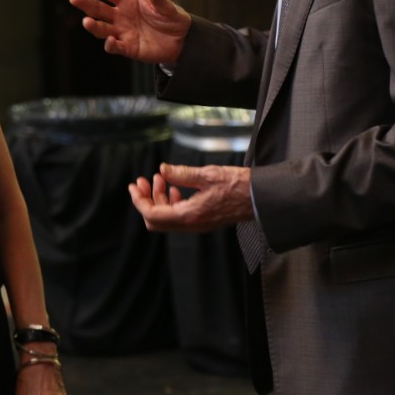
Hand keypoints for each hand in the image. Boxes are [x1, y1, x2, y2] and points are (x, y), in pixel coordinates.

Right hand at [69, 0, 190, 65]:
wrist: (182, 40)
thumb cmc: (171, 18)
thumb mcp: (165, 4)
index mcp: (127, 0)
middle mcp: (120, 15)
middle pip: (98, 8)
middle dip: (85, 3)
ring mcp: (122, 32)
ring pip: (102, 28)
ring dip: (93, 25)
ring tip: (87, 21)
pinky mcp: (127, 48)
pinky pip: (115, 47)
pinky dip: (110, 45)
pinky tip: (110, 40)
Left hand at [128, 163, 254, 231]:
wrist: (260, 198)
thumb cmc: (238, 186)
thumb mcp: (207, 174)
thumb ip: (182, 174)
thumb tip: (163, 170)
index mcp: (189, 215)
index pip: (152, 215)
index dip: (139, 201)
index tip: (134, 186)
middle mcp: (192, 224)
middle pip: (156, 220)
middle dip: (146, 200)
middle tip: (144, 181)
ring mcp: (198, 224)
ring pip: (167, 218)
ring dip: (158, 199)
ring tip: (161, 179)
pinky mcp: (203, 220)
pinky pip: (179, 216)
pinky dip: (171, 202)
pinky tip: (174, 187)